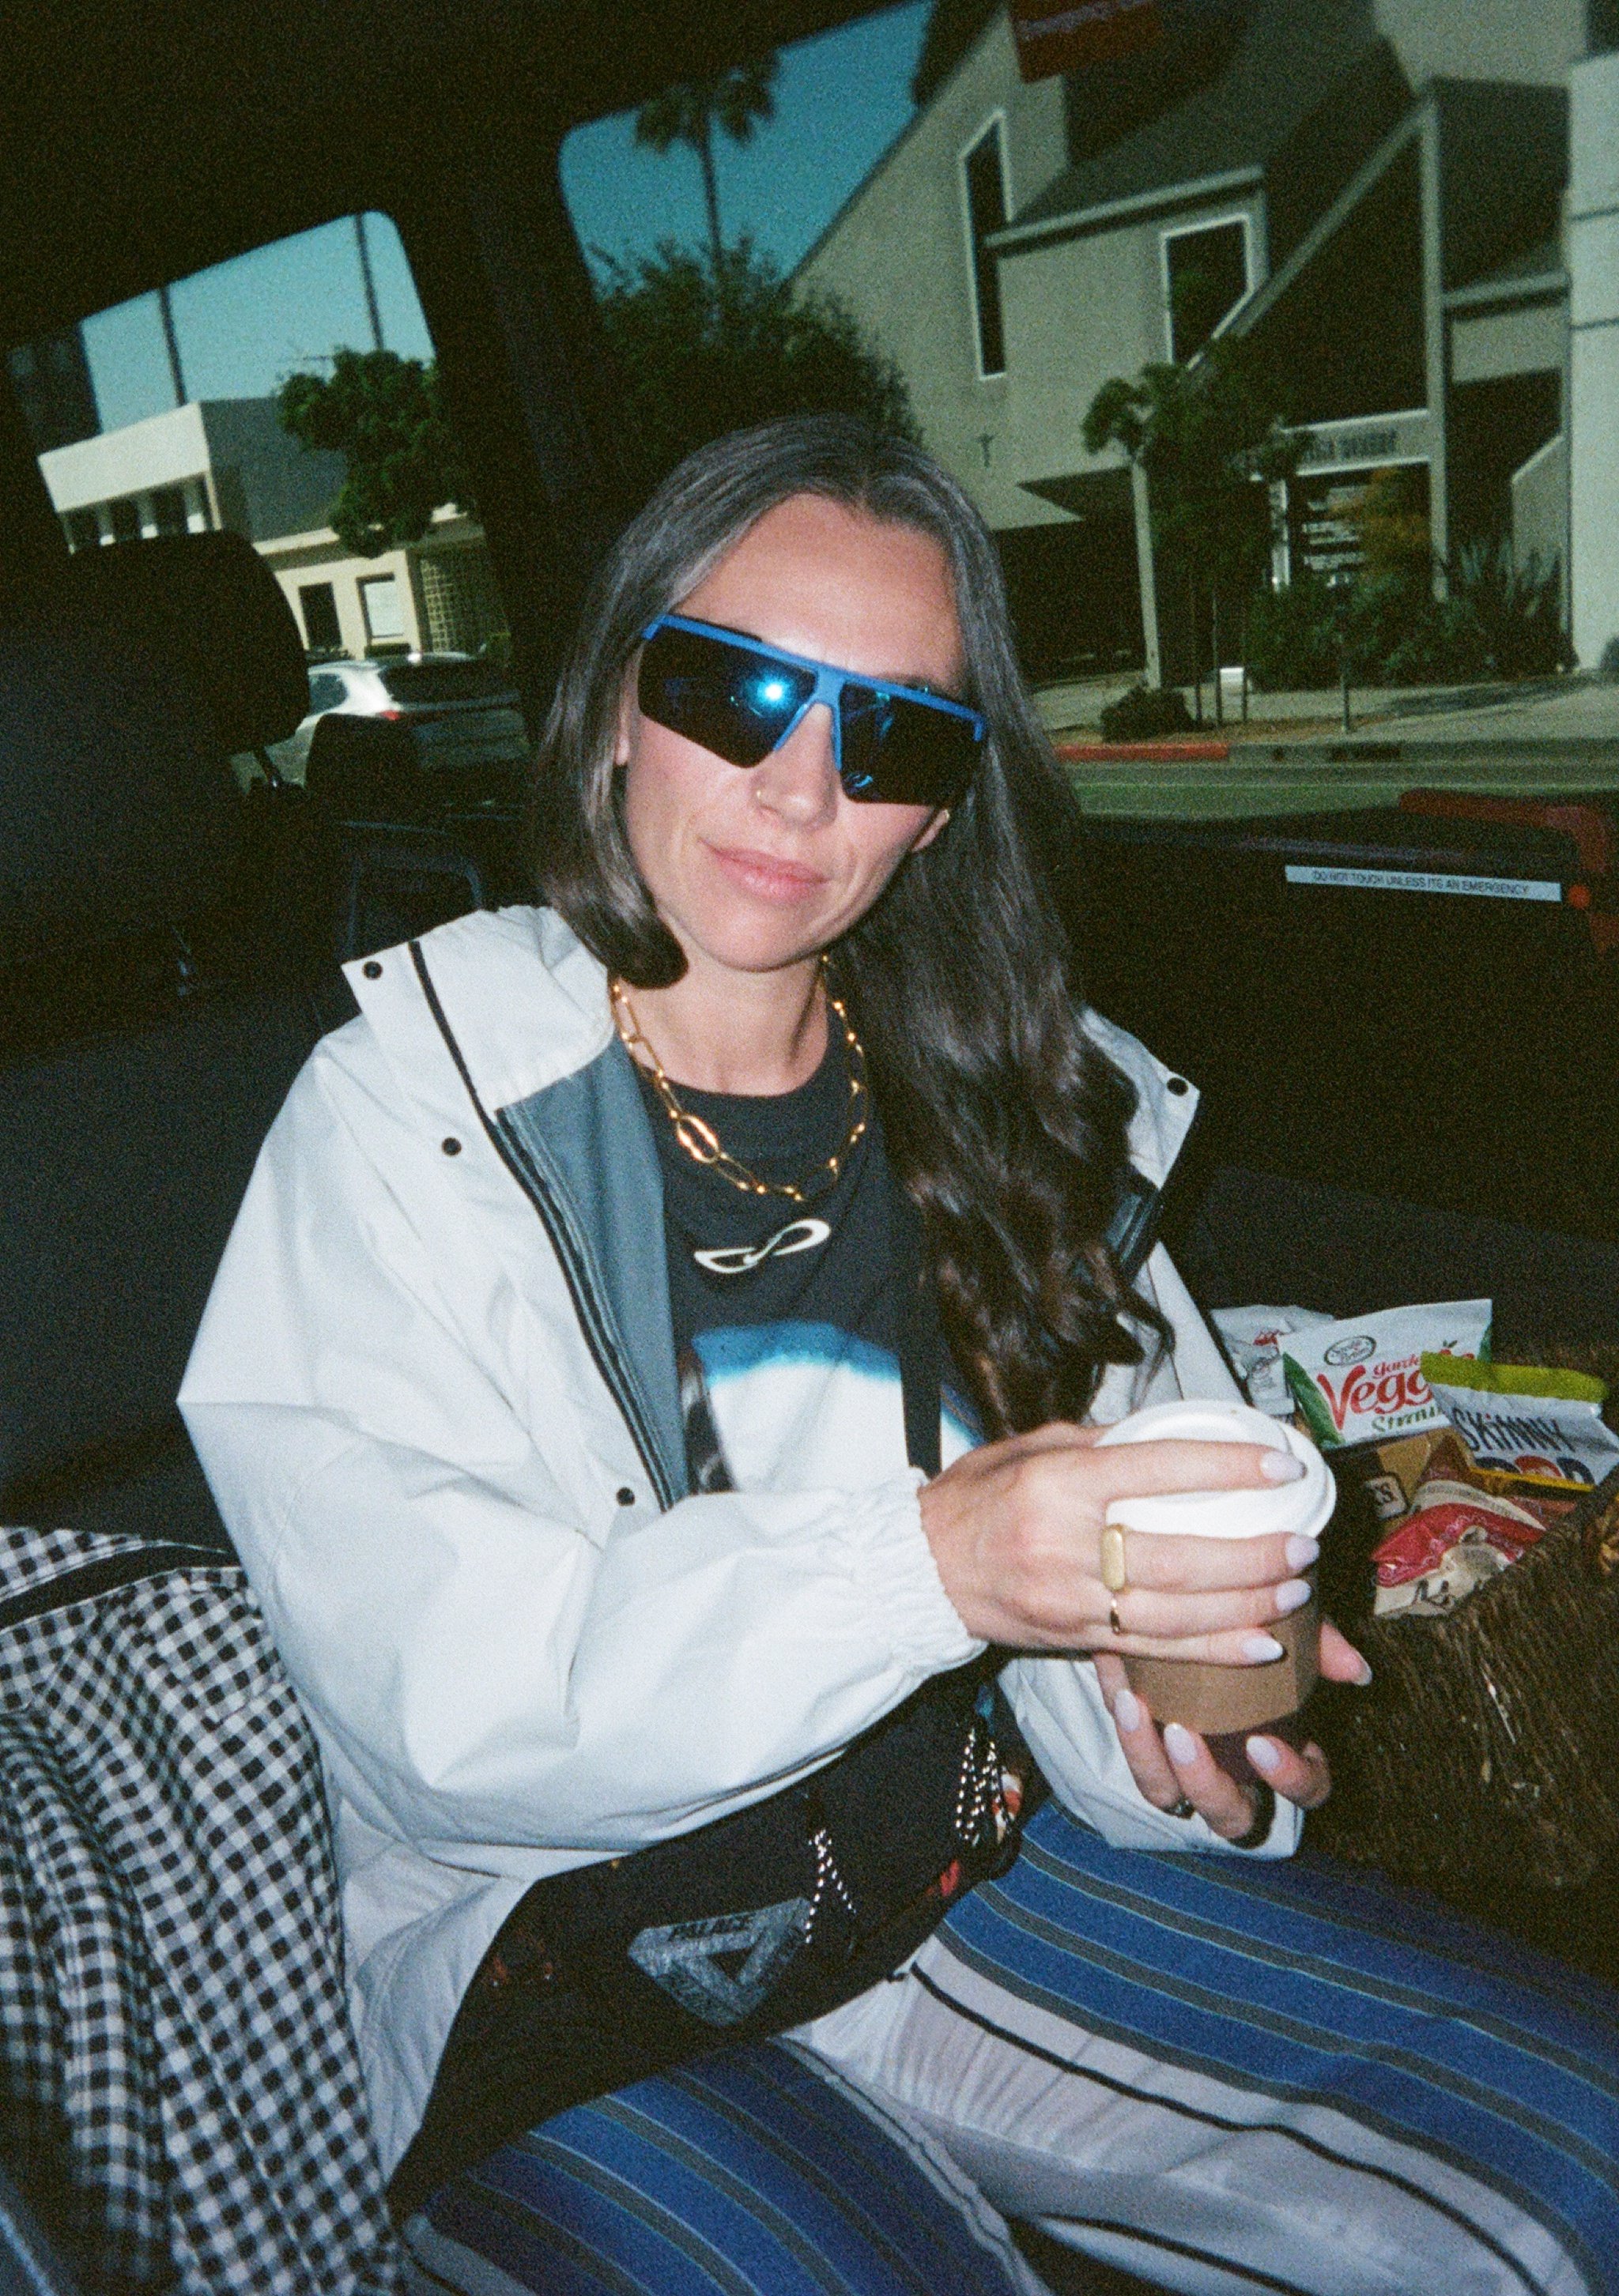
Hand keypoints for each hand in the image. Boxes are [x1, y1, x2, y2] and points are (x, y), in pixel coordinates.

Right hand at [919, 1421, 1319, 1658]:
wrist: (919, 1570)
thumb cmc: (978, 1498)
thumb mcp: (1032, 1447)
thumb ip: (1103, 1443)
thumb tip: (1176, 1435)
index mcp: (1059, 1482)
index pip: (1158, 1469)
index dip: (1226, 1467)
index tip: (1279, 1463)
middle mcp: (1065, 1543)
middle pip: (1179, 1554)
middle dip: (1252, 1554)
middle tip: (1304, 1544)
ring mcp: (1070, 1599)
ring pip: (1176, 1612)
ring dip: (1245, 1605)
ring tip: (1297, 1590)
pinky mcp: (1074, 1638)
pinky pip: (1156, 1650)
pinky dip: (1214, 1649)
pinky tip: (1260, 1643)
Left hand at [1095, 1620, 1372, 1841]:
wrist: (1185, 1611)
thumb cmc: (1253, 1632)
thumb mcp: (1288, 1630)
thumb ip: (1323, 1647)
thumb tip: (1357, 1669)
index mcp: (1285, 1754)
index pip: (1307, 1789)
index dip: (1291, 1778)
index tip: (1263, 1744)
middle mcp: (1236, 1777)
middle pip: (1231, 1819)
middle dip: (1208, 1786)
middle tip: (1185, 1737)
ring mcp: (1184, 1770)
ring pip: (1167, 1797)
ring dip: (1150, 1760)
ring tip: (1135, 1709)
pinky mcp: (1143, 1748)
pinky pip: (1133, 1758)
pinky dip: (1125, 1730)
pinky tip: (1119, 1690)